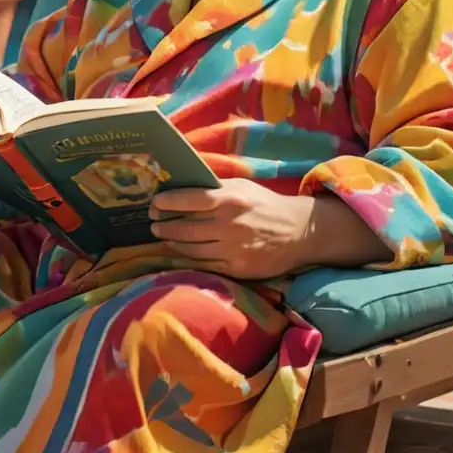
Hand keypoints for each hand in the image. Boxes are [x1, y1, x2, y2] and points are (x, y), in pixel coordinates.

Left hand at [148, 178, 314, 279]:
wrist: (299, 232)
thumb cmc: (266, 205)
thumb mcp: (243, 187)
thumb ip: (216, 187)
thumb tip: (186, 184)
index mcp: (230, 199)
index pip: (190, 200)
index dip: (168, 202)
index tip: (154, 204)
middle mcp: (229, 224)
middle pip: (186, 228)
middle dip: (165, 226)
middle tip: (153, 223)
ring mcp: (232, 248)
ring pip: (192, 249)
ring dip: (173, 242)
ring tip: (164, 237)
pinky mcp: (236, 268)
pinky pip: (204, 265)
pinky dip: (188, 258)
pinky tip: (181, 253)